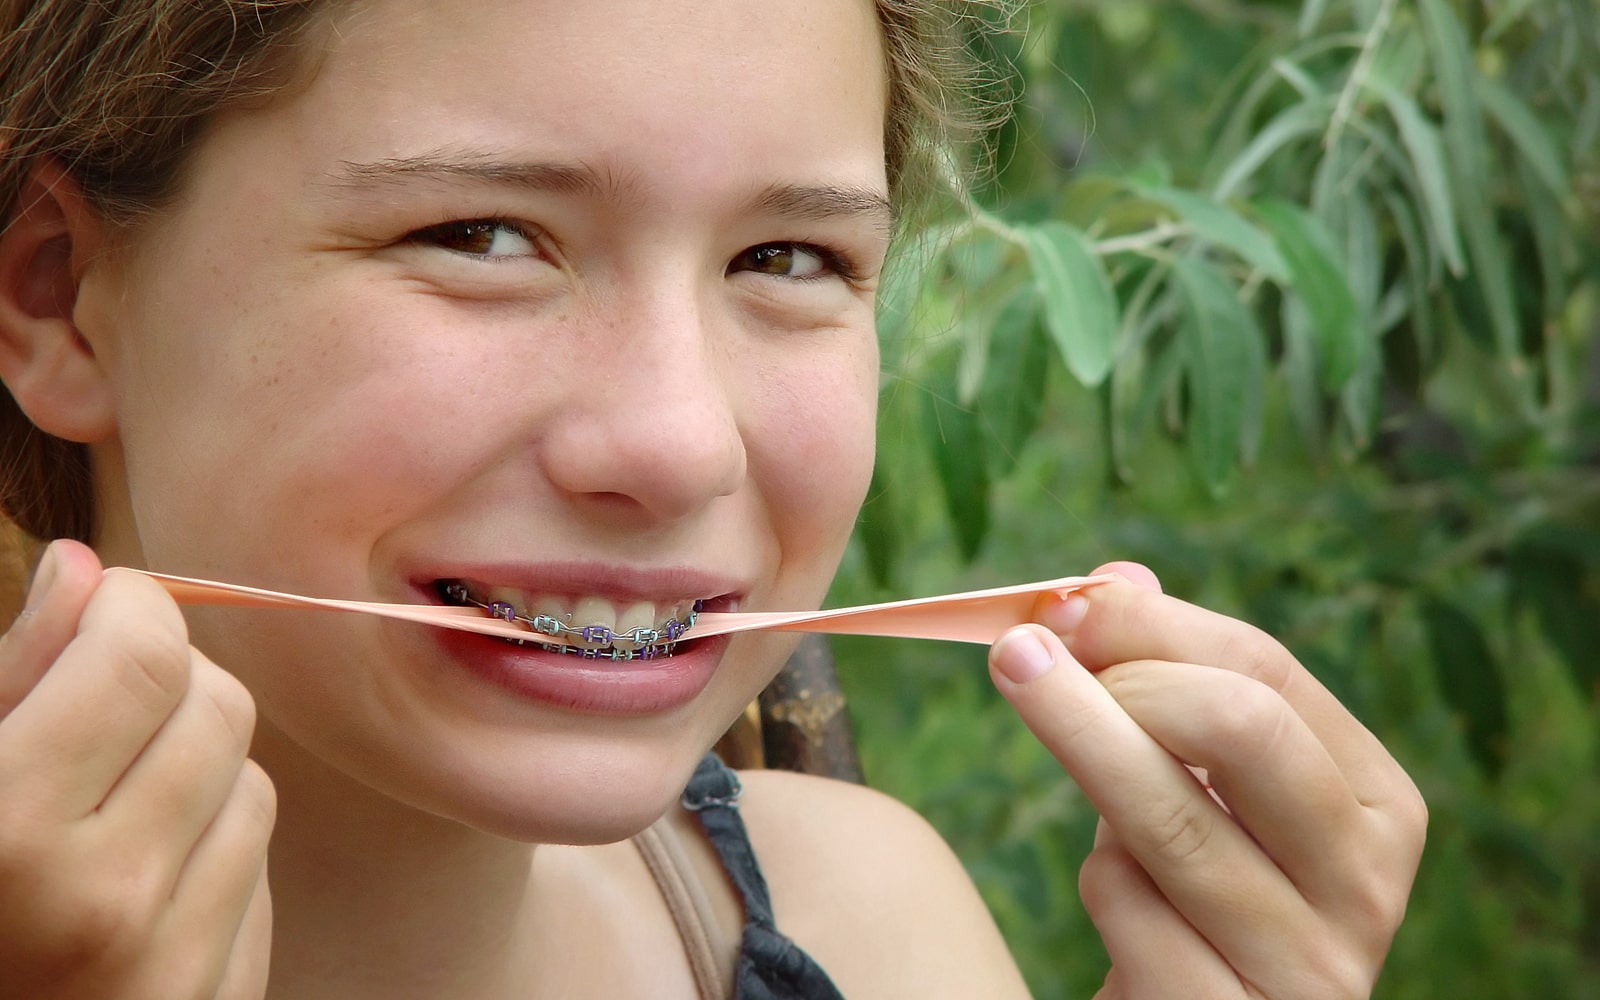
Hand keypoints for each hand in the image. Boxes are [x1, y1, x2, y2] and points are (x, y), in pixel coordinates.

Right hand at [0, 541, 274, 999]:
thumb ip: (14, 676)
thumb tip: (85, 566)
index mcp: (9, 839)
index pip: (145, 659)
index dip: (132, 607)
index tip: (105, 608)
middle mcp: (106, 906)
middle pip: (220, 707)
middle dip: (170, 679)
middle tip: (102, 701)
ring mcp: (175, 968)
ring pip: (254, 783)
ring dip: (197, 767)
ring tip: (109, 801)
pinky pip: (259, 872)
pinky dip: (212, 848)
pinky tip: (138, 875)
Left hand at [989, 562, 1425, 999]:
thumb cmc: (1198, 889)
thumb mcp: (1202, 787)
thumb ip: (1172, 682)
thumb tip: (1116, 577)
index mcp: (1379, 804)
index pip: (1270, 674)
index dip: (1154, 625)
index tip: (1065, 603)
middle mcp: (1364, 884)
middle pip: (1241, 728)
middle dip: (1124, 673)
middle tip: (1032, 653)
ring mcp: (1304, 965)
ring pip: (1172, 820)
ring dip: (1077, 735)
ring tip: (1015, 676)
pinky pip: (1131, 910)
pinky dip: (1099, 877)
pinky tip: (1107, 882)